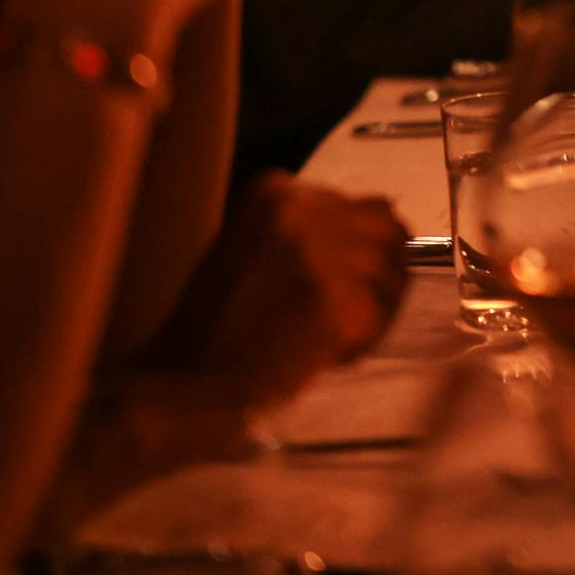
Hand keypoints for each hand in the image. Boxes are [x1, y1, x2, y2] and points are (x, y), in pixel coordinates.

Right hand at [144, 174, 409, 415]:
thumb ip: (316, 227)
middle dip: (380, 279)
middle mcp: (300, 210)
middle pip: (391, 236)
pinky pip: (378, 319)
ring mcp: (319, 253)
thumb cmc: (215, 325)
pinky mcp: (334, 302)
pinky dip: (360, 343)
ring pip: (393, 276)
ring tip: (328, 337)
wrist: (182, 382)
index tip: (342, 284)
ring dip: (374, 313)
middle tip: (346, 316)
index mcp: (276, 191)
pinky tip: (323, 354)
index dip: (366, 254)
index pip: (372, 208)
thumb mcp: (258, 247)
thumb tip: (390, 215)